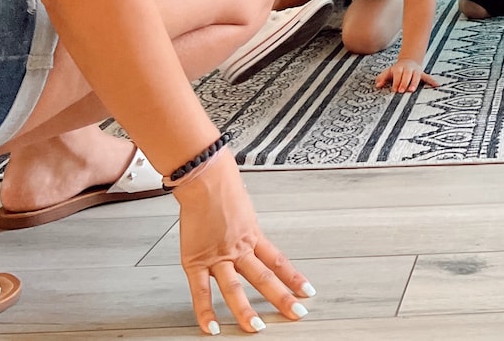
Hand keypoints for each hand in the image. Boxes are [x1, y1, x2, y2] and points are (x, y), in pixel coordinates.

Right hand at [174, 151, 311, 333]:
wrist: (204, 178)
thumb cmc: (221, 186)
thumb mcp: (242, 206)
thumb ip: (243, 223)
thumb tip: (245, 223)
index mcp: (253, 235)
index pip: (279, 261)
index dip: (294, 278)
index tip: (308, 292)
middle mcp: (239, 248)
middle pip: (264, 277)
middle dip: (282, 298)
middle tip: (298, 314)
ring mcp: (218, 256)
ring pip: (235, 288)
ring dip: (246, 310)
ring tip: (257, 328)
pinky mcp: (196, 261)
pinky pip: (201, 291)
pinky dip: (205, 312)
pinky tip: (212, 328)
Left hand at [376, 58, 439, 92]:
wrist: (408, 61)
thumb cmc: (396, 70)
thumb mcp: (388, 72)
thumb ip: (382, 78)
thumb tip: (377, 85)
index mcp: (399, 68)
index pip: (397, 75)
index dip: (396, 82)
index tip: (394, 89)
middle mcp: (408, 69)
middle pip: (406, 75)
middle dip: (404, 83)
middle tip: (401, 90)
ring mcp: (416, 71)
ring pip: (416, 76)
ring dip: (414, 82)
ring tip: (412, 90)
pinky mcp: (422, 74)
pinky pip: (427, 77)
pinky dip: (432, 81)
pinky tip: (437, 85)